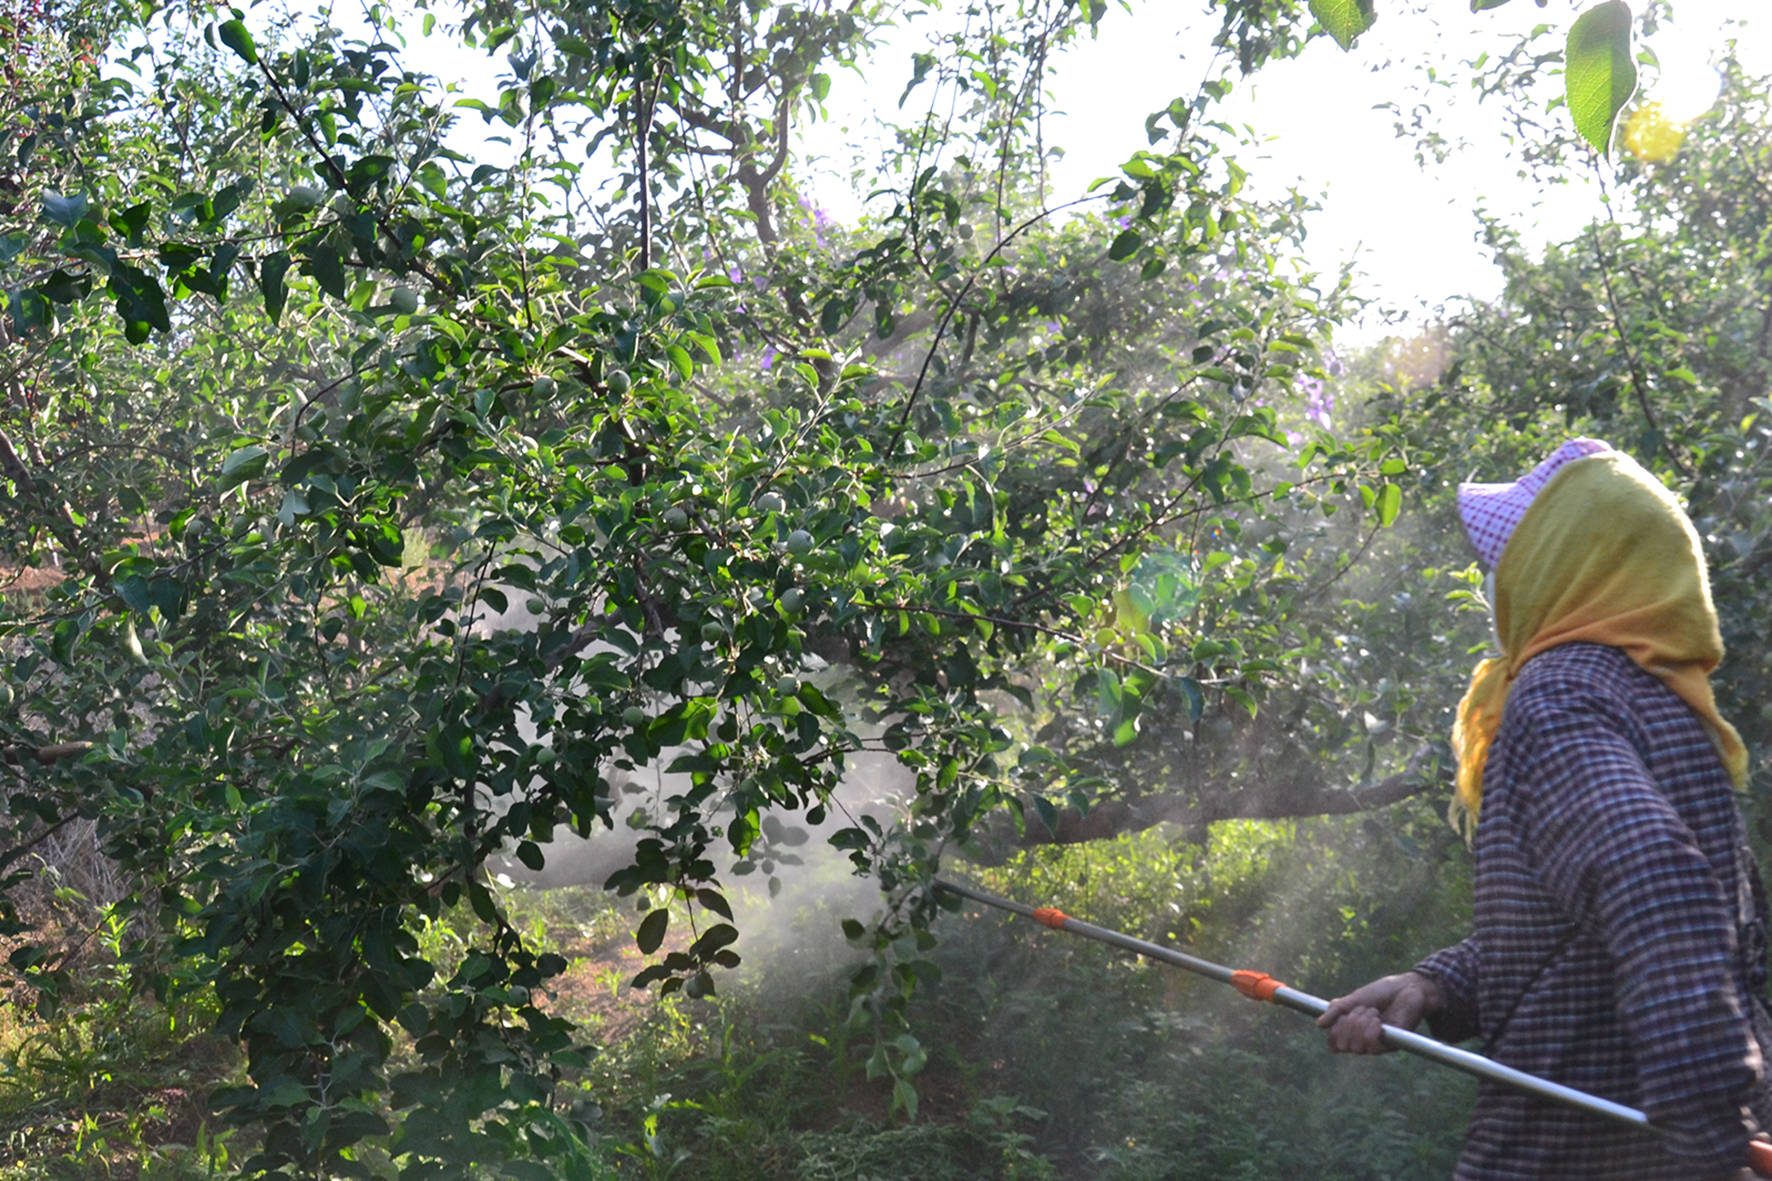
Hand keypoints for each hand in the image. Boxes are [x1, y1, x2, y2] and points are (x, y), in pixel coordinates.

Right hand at [1316, 971, 1441, 1054]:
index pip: (1334, 1043)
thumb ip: (1336, 1011)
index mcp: (1352, 1029)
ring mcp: (1377, 1044)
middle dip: (1348, 1023)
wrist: (1405, 988)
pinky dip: (1371, 1030)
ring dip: (1361, 1024)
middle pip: (1343, 1046)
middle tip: (1361, 1009)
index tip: (1341, 1015)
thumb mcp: (1353, 999)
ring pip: (1357, 1047)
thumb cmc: (1380, 992)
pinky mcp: (1391, 1045)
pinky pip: (1372, 1046)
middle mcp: (1363, 1040)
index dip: (1334, 1031)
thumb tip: (1319, 1025)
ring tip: (1373, 1012)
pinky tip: (1379, 1020)